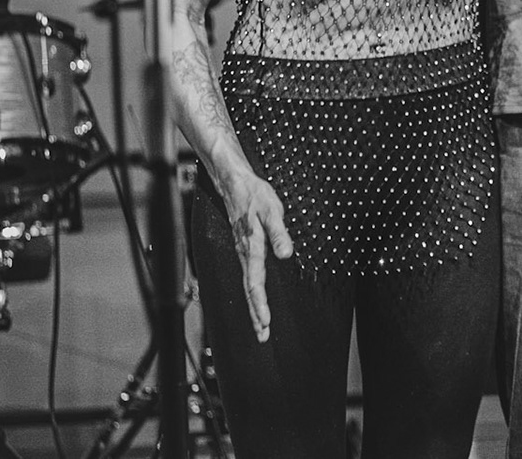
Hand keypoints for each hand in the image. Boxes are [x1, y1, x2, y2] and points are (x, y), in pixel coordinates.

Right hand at [219, 171, 293, 341]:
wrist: (235, 184)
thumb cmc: (255, 196)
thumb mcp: (272, 211)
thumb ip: (279, 233)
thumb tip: (286, 254)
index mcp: (251, 248)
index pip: (255, 283)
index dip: (260, 304)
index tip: (265, 322)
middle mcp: (245, 254)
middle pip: (249, 291)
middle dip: (255, 315)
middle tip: (262, 336)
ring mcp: (243, 253)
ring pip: (247, 286)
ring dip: (254, 308)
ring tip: (260, 328)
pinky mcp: (244, 249)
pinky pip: (247, 277)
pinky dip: (252, 293)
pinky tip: (256, 302)